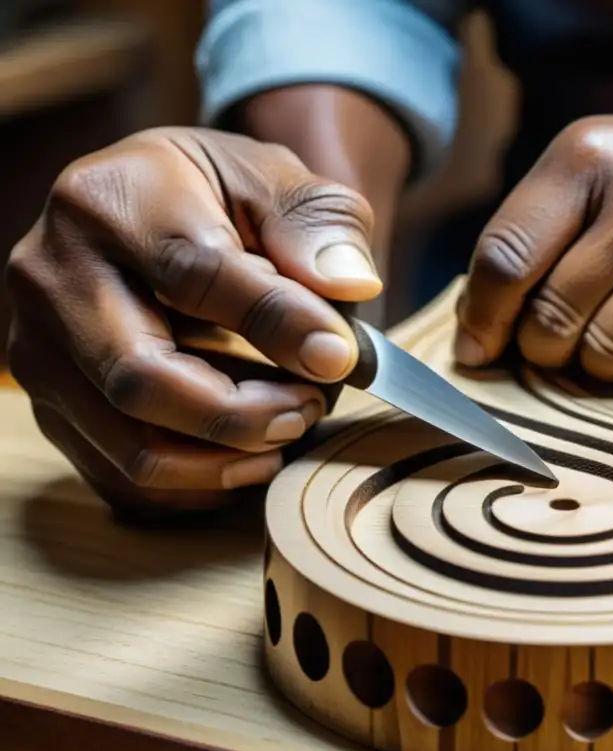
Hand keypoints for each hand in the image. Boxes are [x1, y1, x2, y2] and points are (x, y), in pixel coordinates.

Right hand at [5, 127, 380, 515]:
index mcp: (109, 202)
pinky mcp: (51, 403)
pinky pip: (120, 476)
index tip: (339, 356)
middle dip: (240, 414)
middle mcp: (53, 277)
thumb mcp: (276, 180)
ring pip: (128, 443)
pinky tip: (250, 459)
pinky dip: (197, 484)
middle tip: (308, 408)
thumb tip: (349, 285)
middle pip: (140, 379)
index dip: (276, 324)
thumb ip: (316, 223)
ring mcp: (40, 347)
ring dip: (225, 459)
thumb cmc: (220, 195)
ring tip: (288, 430)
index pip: (193, 276)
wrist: (154, 209)